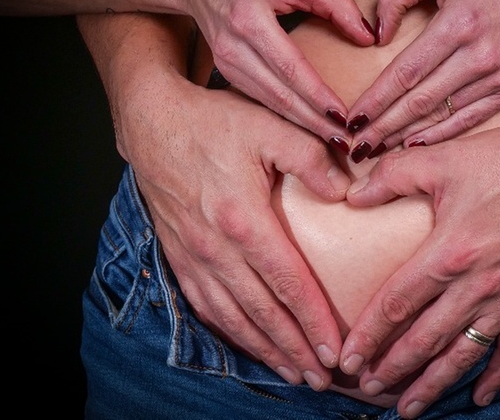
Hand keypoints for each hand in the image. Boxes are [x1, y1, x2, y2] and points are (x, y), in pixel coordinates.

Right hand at [118, 68, 351, 390]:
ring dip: (265, 349)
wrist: (153, 122)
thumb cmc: (214, 123)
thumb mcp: (270, 126)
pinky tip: (249, 345)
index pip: (287, 282)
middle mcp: (216, 247)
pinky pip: (205, 307)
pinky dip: (230, 333)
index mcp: (243, 219)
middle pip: (262, 312)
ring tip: (293, 374)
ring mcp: (193, 256)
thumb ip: (312, 158)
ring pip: (232, 317)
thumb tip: (347, 193)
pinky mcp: (178, 257)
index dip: (313, 320)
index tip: (335, 349)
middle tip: (322, 377)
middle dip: (294, 349)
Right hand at [186, 0, 375, 144]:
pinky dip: (285, 115)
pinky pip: (260, 99)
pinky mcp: (225, 73)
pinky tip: (307, 125)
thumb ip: (335, 5)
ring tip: (332, 139)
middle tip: (344, 142)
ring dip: (301, 124)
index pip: (291, 67)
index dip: (318, 95)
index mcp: (250, 20)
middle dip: (314, 122)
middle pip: (279, 95)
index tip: (343, 116)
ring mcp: (226, 64)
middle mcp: (234, 48)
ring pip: (269, 103)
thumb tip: (367, 35)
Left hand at [341, 121, 499, 417]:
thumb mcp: (445, 158)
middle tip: (368, 389)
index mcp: (450, 253)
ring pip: (465, 353)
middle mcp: (479, 285)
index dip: (368, 335)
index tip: (348, 359)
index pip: (397, 304)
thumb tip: (353, 197)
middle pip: (426, 339)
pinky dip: (496, 375)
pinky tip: (479, 396)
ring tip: (408, 408)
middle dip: (394, 369)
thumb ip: (393, 175)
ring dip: (434, 383)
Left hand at [346, 0, 499, 154]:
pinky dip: (441, 134)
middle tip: (357, 147)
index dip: (377, 99)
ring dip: (406, 135)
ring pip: (442, 115)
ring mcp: (496, 77)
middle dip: (384, 127)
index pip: (406, 72)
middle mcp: (479, 56)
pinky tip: (416, 144)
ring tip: (377, 149)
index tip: (354, 118)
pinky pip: (469, 119)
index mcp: (458, 24)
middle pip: (420, 101)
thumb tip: (376, 36)